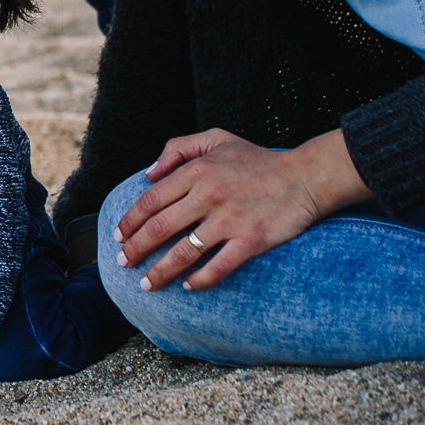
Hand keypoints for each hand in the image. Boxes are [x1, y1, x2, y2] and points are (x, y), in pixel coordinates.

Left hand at [115, 127, 372, 290]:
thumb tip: (148, 173)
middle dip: (135, 249)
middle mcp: (209, 195)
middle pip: (159, 228)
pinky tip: (188, 286)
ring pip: (184, 252)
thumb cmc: (257, 160)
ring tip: (146, 284)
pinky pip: (218, 266)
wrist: (306, 176)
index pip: (150, 201)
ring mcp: (230, 220)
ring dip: (160, 271)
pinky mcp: (251, 240)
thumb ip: (178, 149)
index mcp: (197, 172)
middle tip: (122, 264)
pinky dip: (200, 280)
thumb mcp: (216, 138)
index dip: (129, 221)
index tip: (118, 236)